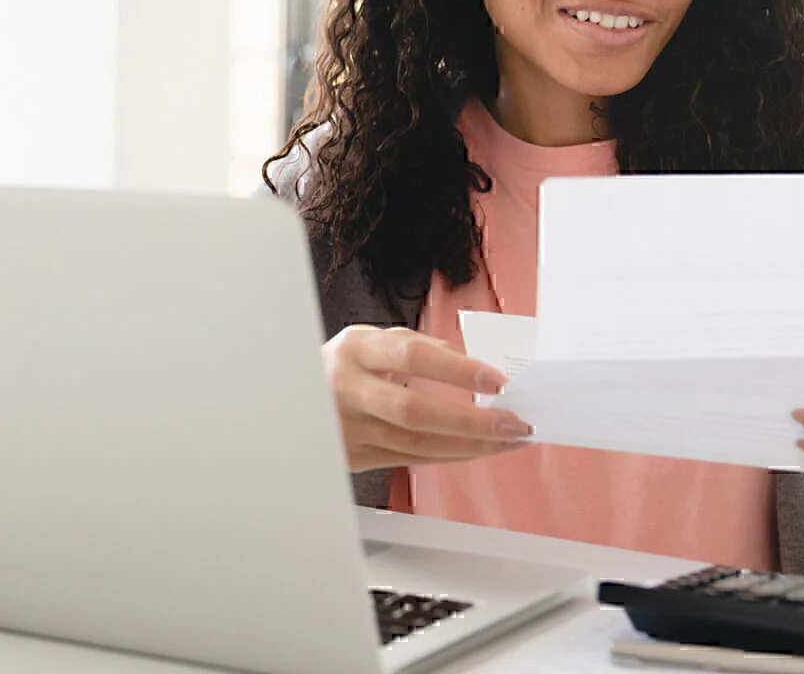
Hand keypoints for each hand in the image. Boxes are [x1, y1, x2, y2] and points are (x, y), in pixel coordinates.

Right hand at [324, 324, 533, 472]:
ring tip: (510, 439)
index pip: (410, 357)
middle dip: (471, 421)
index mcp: (355, 349)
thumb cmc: (339, 367)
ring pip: (418, 445)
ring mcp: (349, 429)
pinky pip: (411, 461)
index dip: (456, 369)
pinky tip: (478, 450)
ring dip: (471, 445)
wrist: (288, 400)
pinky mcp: (354, 458)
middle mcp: (348, 389)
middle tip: (514, 422)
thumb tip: (468, 363)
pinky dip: (450, 455)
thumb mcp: (367, 342)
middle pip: (415, 411)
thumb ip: (412, 346)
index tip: (496, 380)